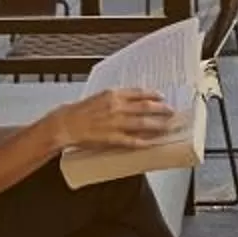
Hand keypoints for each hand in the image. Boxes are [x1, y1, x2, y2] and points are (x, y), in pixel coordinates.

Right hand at [46, 87, 180, 155]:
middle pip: (146, 107)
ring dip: (157, 126)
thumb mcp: (100, 97)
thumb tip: (133, 100)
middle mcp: (117, 107)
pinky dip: (143, 142)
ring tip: (167, 127)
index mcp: (113, 95)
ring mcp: (115, 123)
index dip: (154, 95)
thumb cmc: (80, 111)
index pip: (140, 93)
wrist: (66, 124)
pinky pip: (131, 141)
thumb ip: (117, 98)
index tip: (162, 97)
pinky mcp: (111, 138)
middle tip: (172, 112)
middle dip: (161, 110)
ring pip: (143, 124)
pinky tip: (151, 143)